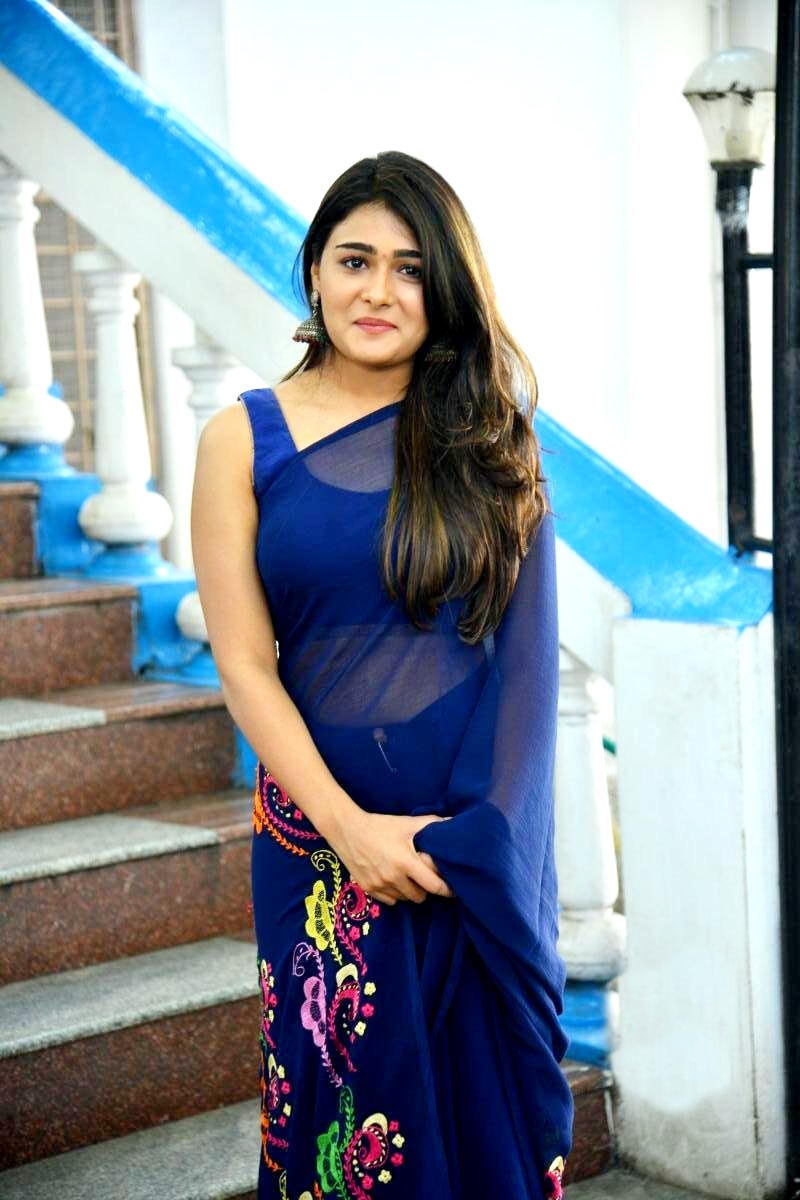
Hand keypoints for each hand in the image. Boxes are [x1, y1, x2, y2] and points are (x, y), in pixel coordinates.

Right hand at [326, 806, 454, 905]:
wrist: (347, 829)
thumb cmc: (380, 825)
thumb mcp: (407, 822)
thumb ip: (432, 823)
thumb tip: (453, 821)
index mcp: (406, 862)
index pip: (434, 886)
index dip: (447, 889)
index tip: (453, 887)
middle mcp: (393, 878)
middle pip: (421, 896)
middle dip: (426, 888)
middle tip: (425, 875)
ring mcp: (379, 886)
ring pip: (406, 899)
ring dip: (411, 891)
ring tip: (409, 876)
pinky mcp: (368, 889)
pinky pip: (391, 901)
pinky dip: (396, 894)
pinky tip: (394, 879)